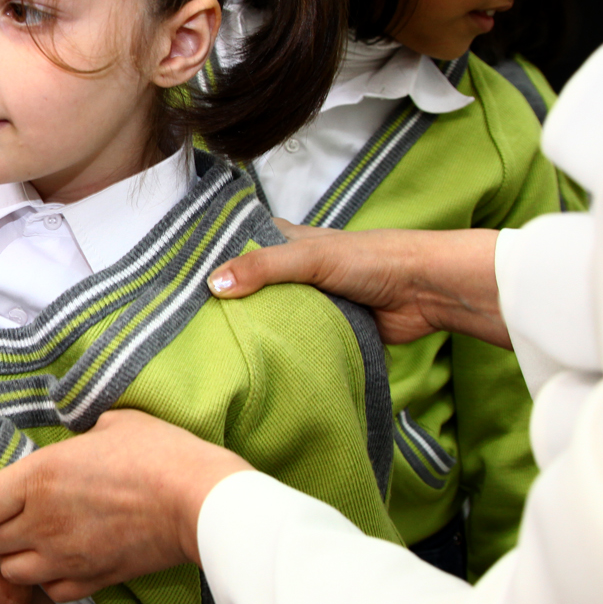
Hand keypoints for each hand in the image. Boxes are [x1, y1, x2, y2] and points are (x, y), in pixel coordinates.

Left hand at [0, 410, 251, 596]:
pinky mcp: (93, 580)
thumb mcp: (111, 424)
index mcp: (38, 477)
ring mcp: (65, 557)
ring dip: (13, 559)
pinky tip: (60, 564)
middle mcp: (41, 522)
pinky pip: (51, 591)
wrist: (199, 502)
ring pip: (11, 573)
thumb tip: (77, 442)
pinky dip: (48, 581)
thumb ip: (79, 438)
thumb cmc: (158, 454)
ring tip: (28, 544)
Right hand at [208, 222, 509, 348]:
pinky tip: (253, 361)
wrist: (426, 292)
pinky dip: (280, 348)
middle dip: (226, 300)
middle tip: (183, 319)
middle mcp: (296, 271)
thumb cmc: (373, 259)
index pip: (240, 244)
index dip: (213, 255)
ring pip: (272, 315)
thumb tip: (212, 284)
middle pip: (252, 285)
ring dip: (253, 328)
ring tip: (208, 346)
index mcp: (289, 241)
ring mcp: (311, 301)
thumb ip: (263, 268)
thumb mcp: (311, 257)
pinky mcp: (328, 329)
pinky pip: (296, 339)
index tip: (175, 274)